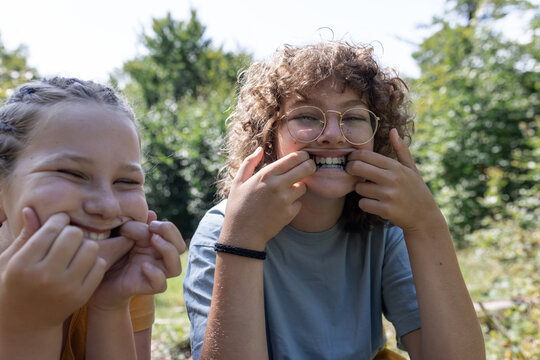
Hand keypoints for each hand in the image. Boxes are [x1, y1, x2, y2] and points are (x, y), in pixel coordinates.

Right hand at [0, 208, 105, 330]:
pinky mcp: (82, 296)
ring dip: (85, 245)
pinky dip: (94, 261)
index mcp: (23, 265)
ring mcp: (66, 288)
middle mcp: (45, 277)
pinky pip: (100, 265)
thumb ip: (25, 236)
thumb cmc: (14, 284)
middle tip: (66, 237)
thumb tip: (31, 209)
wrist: (25, 323)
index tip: (58, 222)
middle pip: (74, 235)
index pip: (51, 228)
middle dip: (71, 231)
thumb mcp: (9, 260)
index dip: (58, 219)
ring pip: (91, 248)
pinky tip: (82, 264)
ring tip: (75, 250)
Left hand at [89, 211, 183, 309]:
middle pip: (181, 248)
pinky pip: (161, 284)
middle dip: (171, 234)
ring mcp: (153, 274)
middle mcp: (158, 259)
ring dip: (168, 251)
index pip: (175, 236)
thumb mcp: (121, 235)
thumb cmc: (109, 253)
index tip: (149, 223)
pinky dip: (155, 274)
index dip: (167, 228)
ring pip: (176, 268)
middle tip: (152, 228)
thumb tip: (152, 214)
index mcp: (156, 245)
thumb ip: (136, 225)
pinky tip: (143, 266)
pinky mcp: (145, 287)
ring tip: (153, 240)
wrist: (94, 277)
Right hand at [221, 147, 315, 249]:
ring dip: (298, 187)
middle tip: (309, 167)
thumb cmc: (238, 206)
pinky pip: (299, 203)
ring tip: (287, 191)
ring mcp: (285, 200)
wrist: (241, 233)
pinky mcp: (289, 213)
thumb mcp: (238, 182)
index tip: (304, 156)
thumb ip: (249, 163)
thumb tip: (260, 149)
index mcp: (266, 174)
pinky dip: (293, 204)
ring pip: (303, 187)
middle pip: (306, 169)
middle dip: (310, 166)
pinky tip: (282, 207)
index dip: (302, 155)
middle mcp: (278, 185)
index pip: (293, 158)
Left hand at [345, 129, 441, 232]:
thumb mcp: (411, 168)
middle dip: (350, 169)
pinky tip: (376, 204)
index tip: (352, 160)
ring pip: (359, 188)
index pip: (365, 154)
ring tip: (373, 192)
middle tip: (351, 172)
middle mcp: (392, 178)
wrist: (424, 216)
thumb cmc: (415, 189)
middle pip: (357, 167)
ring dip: (361, 190)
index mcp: (396, 166)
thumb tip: (393, 130)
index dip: (353, 156)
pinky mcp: (385, 210)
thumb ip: (401, 149)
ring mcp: (388, 195)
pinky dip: (366, 204)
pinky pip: (363, 203)